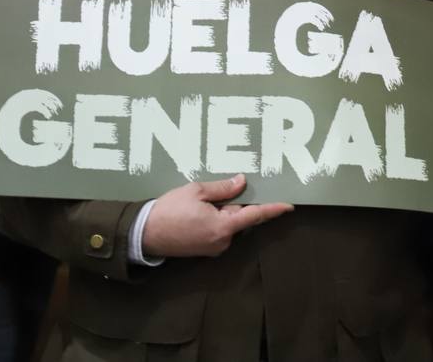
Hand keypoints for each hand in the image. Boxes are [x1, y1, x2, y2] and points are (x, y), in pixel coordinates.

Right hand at [142, 175, 292, 257]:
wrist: (142, 234)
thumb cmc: (168, 211)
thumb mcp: (196, 191)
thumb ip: (223, 188)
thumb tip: (243, 182)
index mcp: (223, 227)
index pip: (255, 215)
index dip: (273, 209)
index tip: (290, 205)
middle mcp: (222, 242)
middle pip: (241, 218)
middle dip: (236, 204)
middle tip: (226, 190)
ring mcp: (213, 248)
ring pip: (229, 224)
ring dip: (224, 211)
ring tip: (203, 201)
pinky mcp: (205, 250)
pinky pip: (219, 231)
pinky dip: (216, 219)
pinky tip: (201, 211)